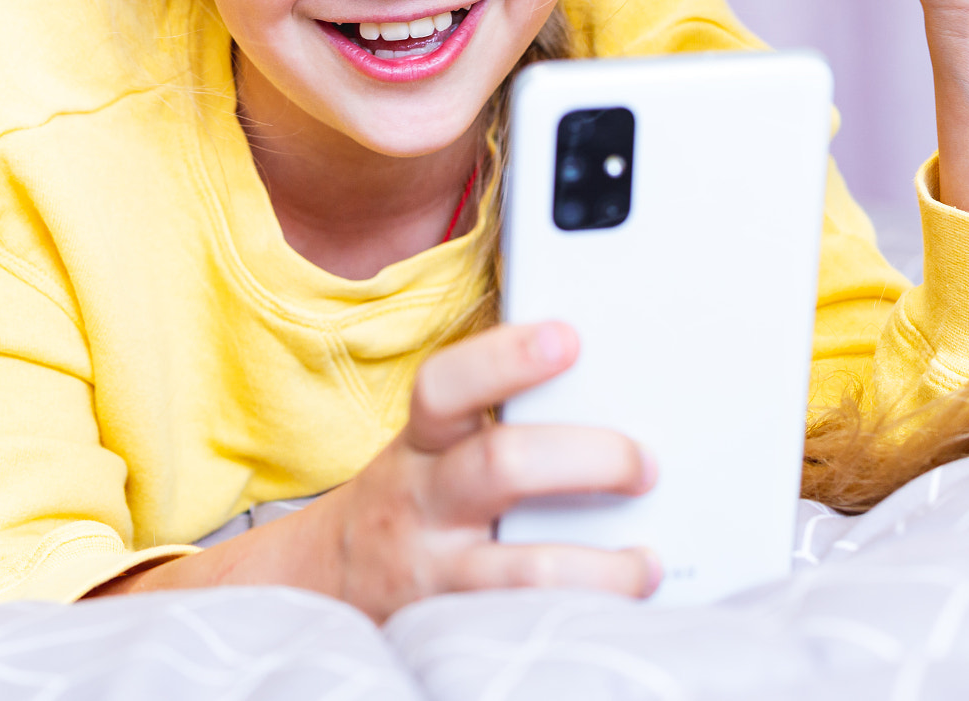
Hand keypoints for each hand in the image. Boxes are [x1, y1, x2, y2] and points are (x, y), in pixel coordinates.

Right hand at [91, 321, 657, 619]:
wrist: (324, 582)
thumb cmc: (406, 502)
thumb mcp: (426, 450)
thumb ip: (490, 423)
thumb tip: (598, 393)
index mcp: (420, 444)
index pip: (446, 386)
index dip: (507, 358)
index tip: (568, 338)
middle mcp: (423, 502)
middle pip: (502, 465)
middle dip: (589, 457)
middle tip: (644, 464)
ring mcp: (438, 571)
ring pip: (525, 569)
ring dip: (601, 567)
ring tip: (642, 563)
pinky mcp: (453, 629)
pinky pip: (525, 626)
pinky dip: (582, 616)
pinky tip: (618, 609)